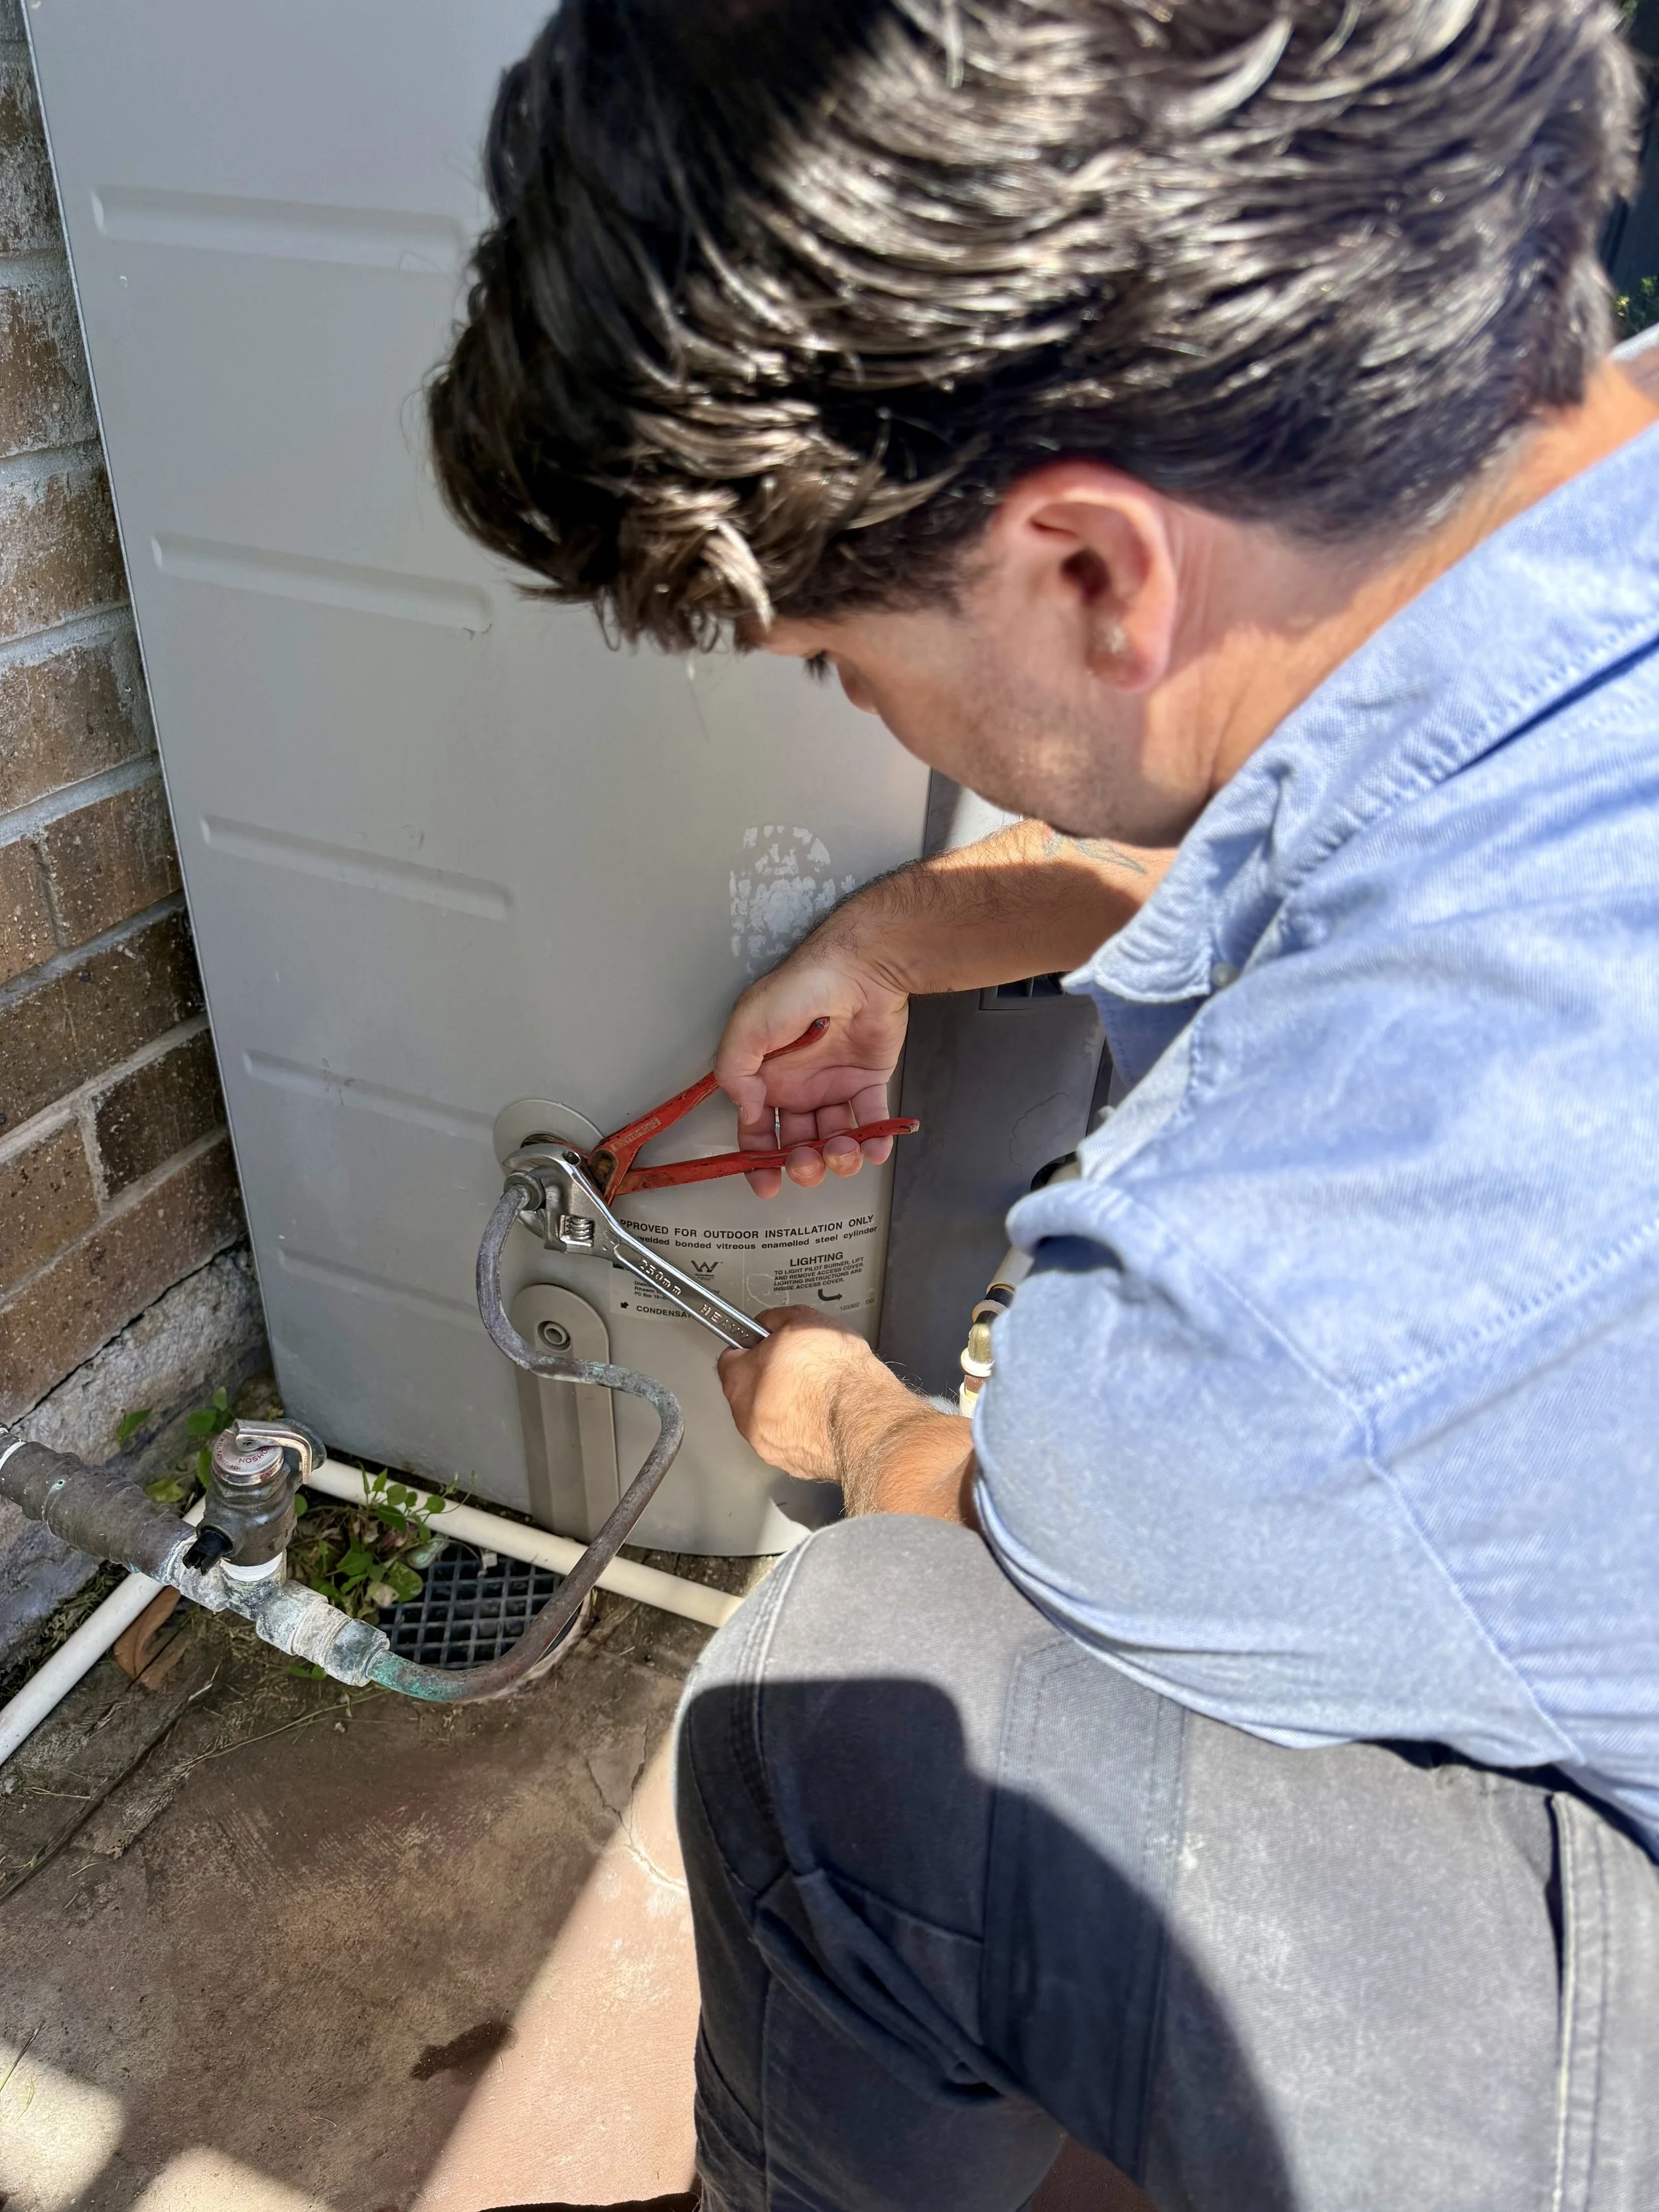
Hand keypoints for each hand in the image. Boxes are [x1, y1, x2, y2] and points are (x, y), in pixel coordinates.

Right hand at [715, 930, 908, 1196]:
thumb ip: (734, 1073)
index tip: (766, 1184)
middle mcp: (799, 1086)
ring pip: (834, 1137)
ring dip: (838, 1156)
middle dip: (802, 1163)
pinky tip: (875, 1148)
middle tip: (809, 1163)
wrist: (858, 969)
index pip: (757, 1131)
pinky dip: (875, 1140)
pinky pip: (871, 1120)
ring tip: (843, 1152)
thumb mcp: (748, 1027)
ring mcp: (835, 1085)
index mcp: (766, 1077)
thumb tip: (746, 1112)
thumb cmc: (799, 990)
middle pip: (797, 1142)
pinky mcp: (869, 1080)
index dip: (758, 1161)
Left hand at [718, 1308, 893, 1483]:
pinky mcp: (792, 1464)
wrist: (864, 1418)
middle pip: (749, 1392)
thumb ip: (776, 1320)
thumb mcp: (805, 1320)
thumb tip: (769, 1324)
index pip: (731, 1357)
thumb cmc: (836, 1375)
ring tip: (815, 1396)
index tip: (767, 1346)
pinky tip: (823, 1418)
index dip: (754, 1348)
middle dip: (768, 1379)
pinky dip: (802, 1431)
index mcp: (741, 1380)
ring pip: (770, 1420)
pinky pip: (791, 1442)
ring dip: (785, 1409)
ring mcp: (768, 1445)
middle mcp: (746, 1418)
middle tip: (798, 1369)